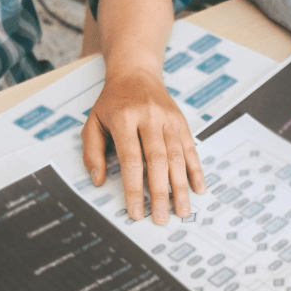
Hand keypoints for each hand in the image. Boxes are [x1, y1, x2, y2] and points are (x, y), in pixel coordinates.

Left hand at [82, 68, 205, 224]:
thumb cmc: (112, 102)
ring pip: (177, 157)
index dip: (134, 189)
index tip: (136, 212)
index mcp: (124, 119)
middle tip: (162, 218)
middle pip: (157, 161)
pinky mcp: (181, 121)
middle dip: (160, 193)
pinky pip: (190, 148)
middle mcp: (149, 118)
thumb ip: (92, 151)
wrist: (135, 72)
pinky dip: (196, 170)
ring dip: (180, 187)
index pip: (131, 160)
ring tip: (182, 210)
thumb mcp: (93, 122)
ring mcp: (168, 119)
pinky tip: (198, 188)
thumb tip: (97, 179)